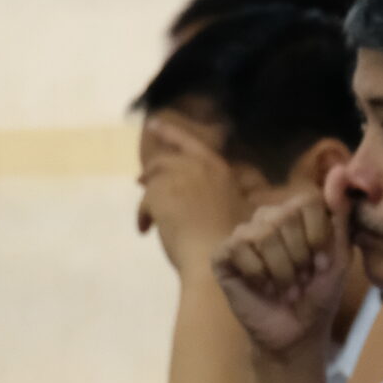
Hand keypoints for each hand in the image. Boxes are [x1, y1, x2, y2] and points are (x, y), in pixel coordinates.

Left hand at [138, 118, 243, 271]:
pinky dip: (143, 215)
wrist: (213, 257)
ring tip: (148, 215)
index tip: (153, 124)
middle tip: (141, 182)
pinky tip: (146, 230)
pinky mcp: (157, 194)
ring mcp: (176, 179)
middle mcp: (197, 168)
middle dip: (152, 171)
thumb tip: (218, 196)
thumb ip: (226, 195)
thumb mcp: (241, 210)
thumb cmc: (233, 239)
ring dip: (147, 196)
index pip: (192, 143)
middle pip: (165, 160)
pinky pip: (144, 201)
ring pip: (152, 180)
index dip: (171, 133)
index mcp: (220, 170)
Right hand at [213, 168, 350, 355]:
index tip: (322, 263)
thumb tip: (339, 170)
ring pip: (264, 233)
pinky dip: (258, 273)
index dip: (318, 236)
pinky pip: (240, 247)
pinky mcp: (222, 254)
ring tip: (284, 286)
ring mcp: (243, 234)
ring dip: (282, 269)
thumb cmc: (319, 294)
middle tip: (301, 278)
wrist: (296, 331)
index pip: (309, 201)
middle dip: (300, 256)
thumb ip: (339, 215)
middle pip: (286, 216)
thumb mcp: (339, 255)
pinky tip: (262, 287)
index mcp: (296, 215)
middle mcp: (267, 218)